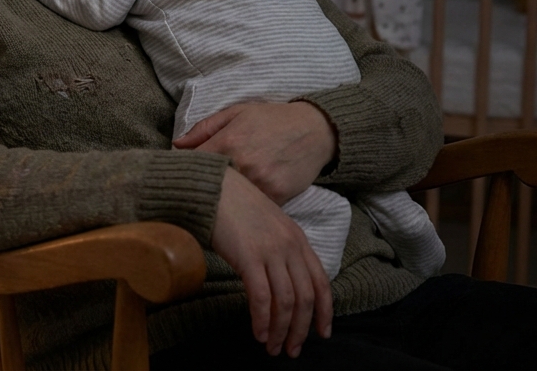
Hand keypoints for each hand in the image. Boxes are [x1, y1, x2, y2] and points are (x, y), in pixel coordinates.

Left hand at [173, 101, 335, 205]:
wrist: (316, 130)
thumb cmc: (272, 119)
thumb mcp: (236, 113)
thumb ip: (204, 128)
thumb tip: (176, 145)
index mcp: (228, 142)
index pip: (193, 163)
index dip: (184, 170)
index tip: (180, 174)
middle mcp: (243, 164)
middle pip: (210, 185)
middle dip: (201, 187)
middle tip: (196, 188)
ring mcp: (261, 183)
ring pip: (231, 200)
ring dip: (223, 200)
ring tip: (218, 197)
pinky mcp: (277, 197)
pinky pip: (252, 208)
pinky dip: (245, 207)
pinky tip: (241, 203)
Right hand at [212, 168, 332, 357]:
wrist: (211, 187)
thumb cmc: (234, 205)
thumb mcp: (268, 224)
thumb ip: (280, 248)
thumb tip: (280, 278)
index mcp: (298, 239)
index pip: (322, 282)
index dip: (325, 311)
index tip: (322, 333)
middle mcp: (290, 246)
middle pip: (305, 297)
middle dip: (301, 329)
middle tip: (292, 350)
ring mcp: (271, 251)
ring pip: (286, 302)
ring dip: (280, 330)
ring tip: (272, 347)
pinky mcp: (249, 257)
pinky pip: (261, 297)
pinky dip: (262, 319)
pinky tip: (257, 332)